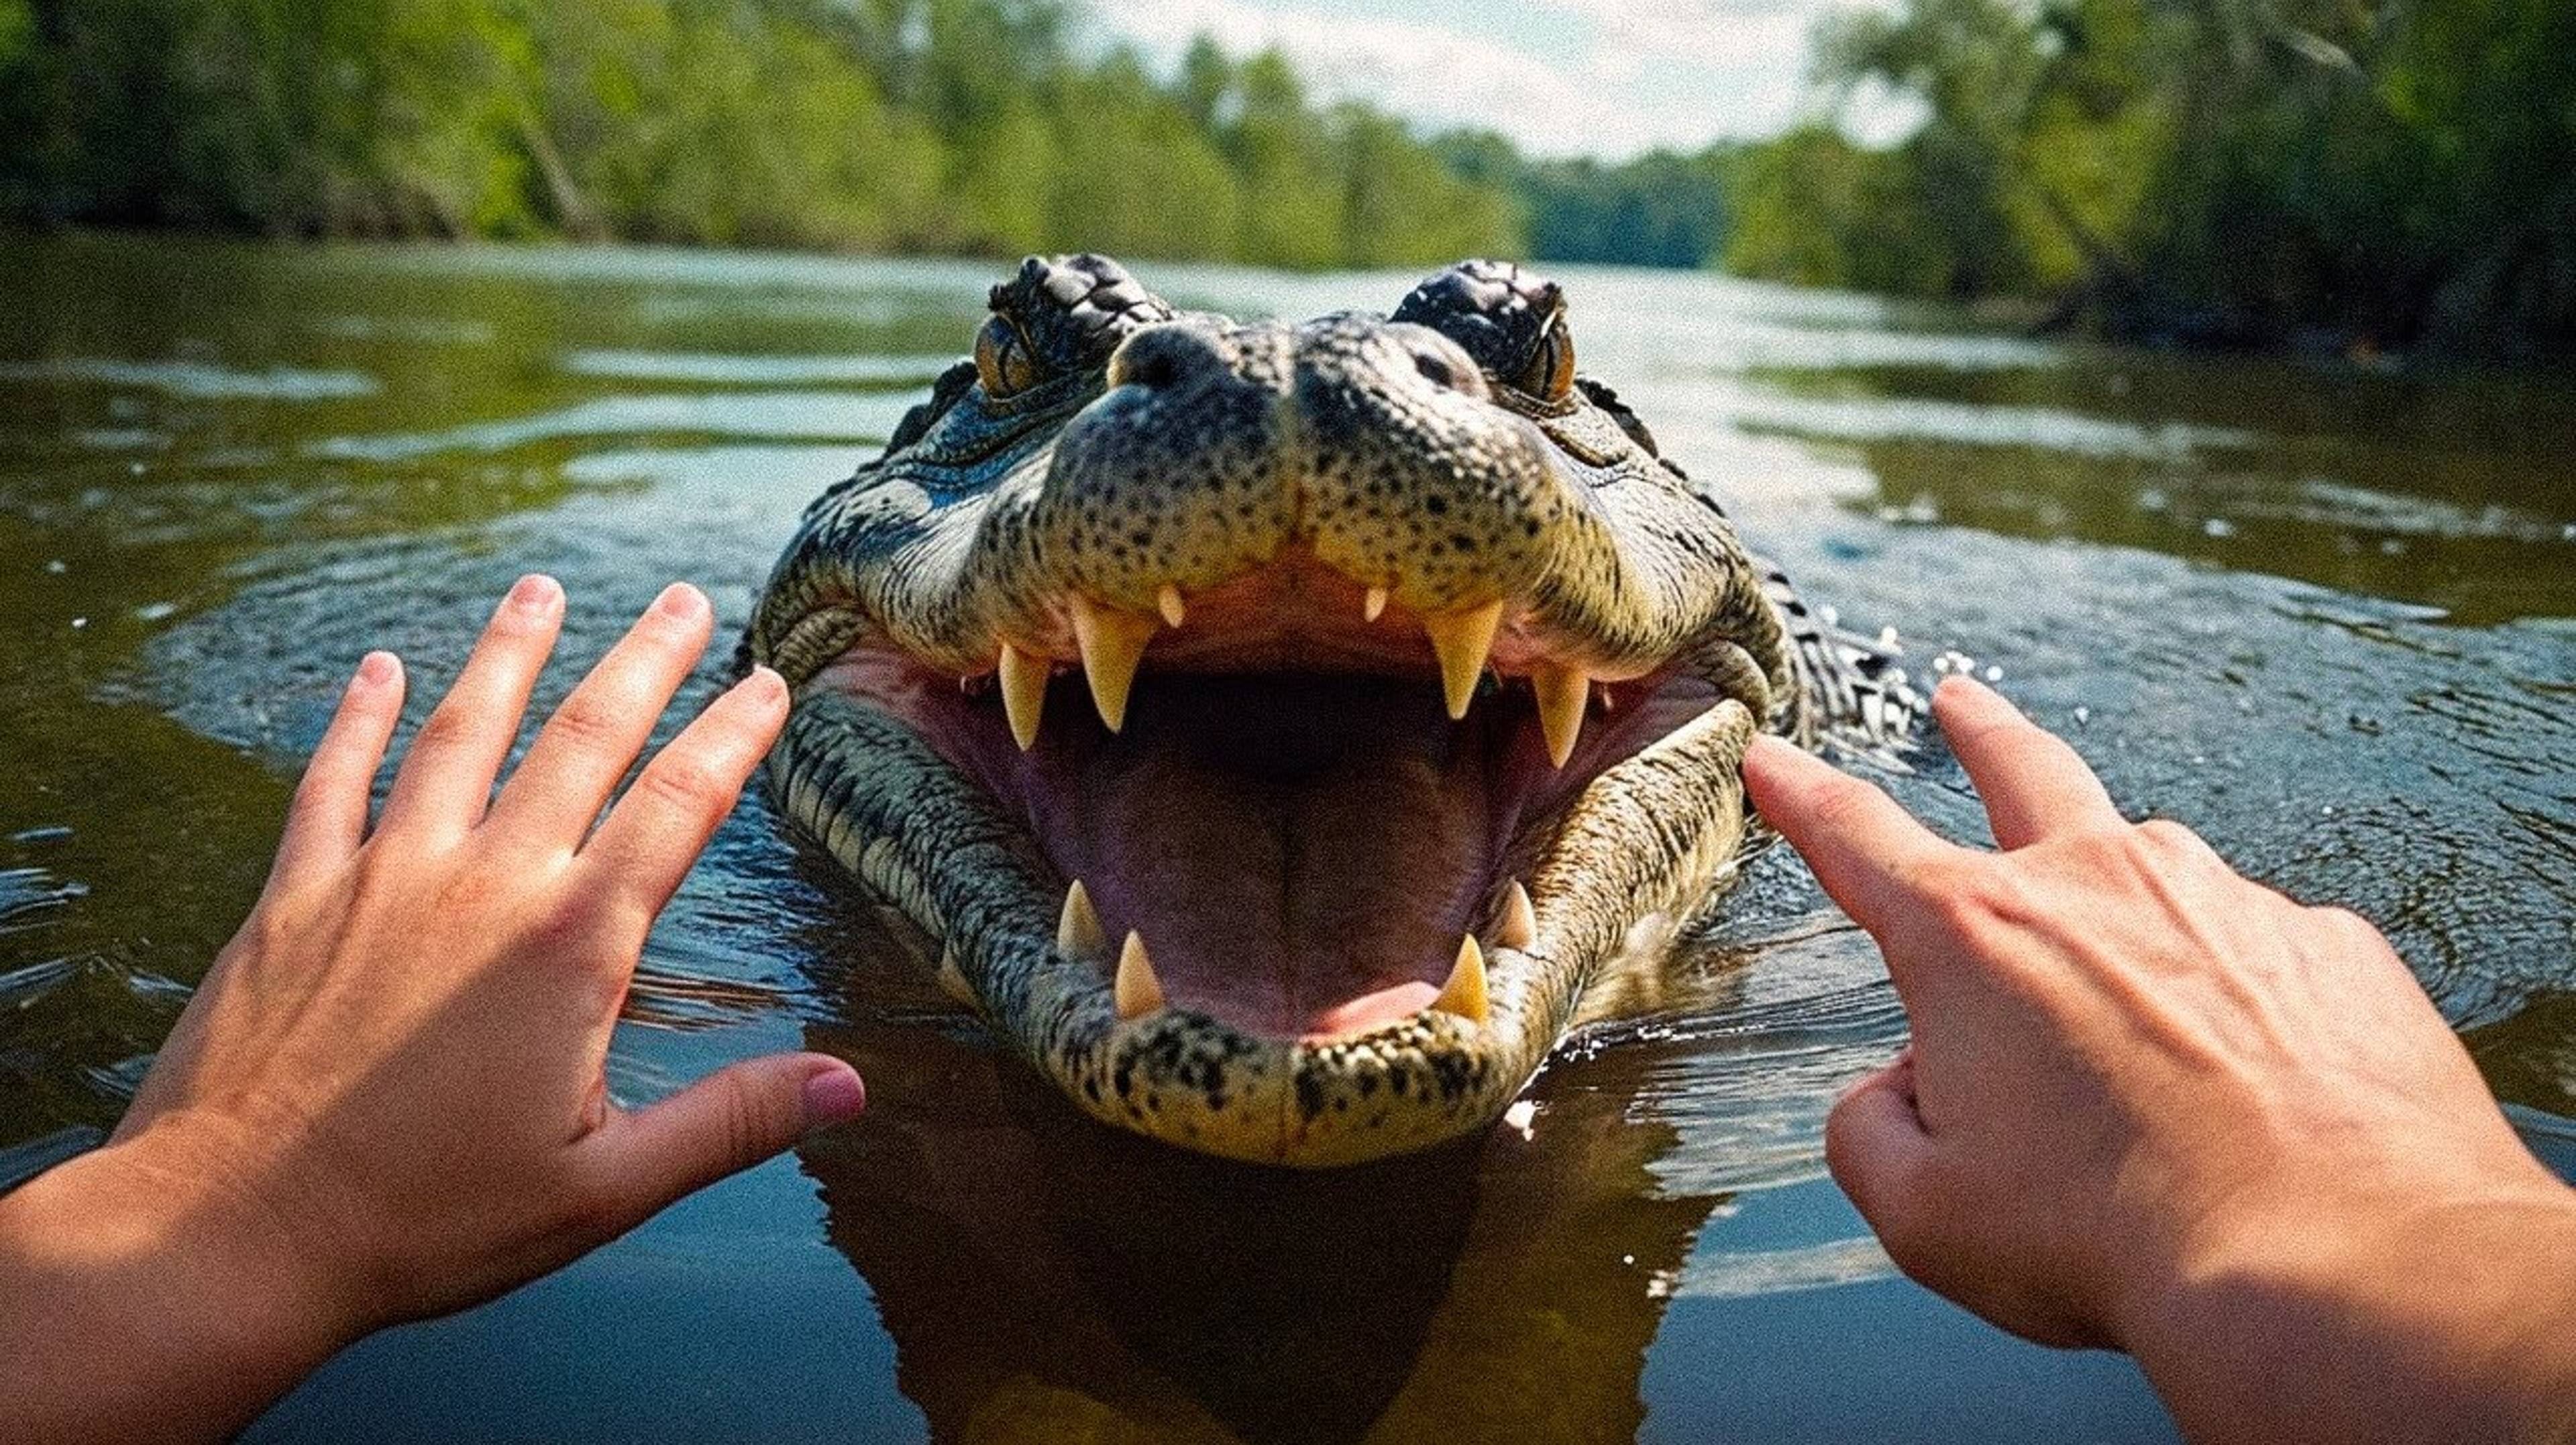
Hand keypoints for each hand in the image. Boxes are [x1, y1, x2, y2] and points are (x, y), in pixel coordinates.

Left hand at [0, 577, 863, 1442]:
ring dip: (508, 655)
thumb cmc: (423, 1220)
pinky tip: (374, 667)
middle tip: (685, 600)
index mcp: (570, 947)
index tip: (768, 685)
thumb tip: (849, 1088)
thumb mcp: (602, 1189)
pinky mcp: (296, 897)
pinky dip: (356, 717)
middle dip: (643, 662)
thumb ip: (729, 1124)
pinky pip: (332, 780)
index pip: (676, 809)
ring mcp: (381, 878)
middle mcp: (483, 885)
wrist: (229, 1229)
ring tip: (541, 589)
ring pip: (458, 734)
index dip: (732, 738)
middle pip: (581, 741)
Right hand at [1744, 676, 2575, 1442]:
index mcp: (1974, 936)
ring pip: (2155, 882)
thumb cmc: (2114, 1237)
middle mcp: (2097, 883)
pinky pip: (2261, 959)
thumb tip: (1896, 1094)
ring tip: (2137, 1017)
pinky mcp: (2329, 947)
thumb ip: (1870, 1135)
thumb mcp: (1926, 1213)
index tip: (1776, 761)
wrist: (2338, 1260)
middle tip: (1962, 703)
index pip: (1857, 836)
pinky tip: (2253, 1083)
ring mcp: (2225, 901)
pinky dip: (2241, 1002)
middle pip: (2023, 770)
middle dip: (1979, 731)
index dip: (1804, 795)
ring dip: (2129, 916)